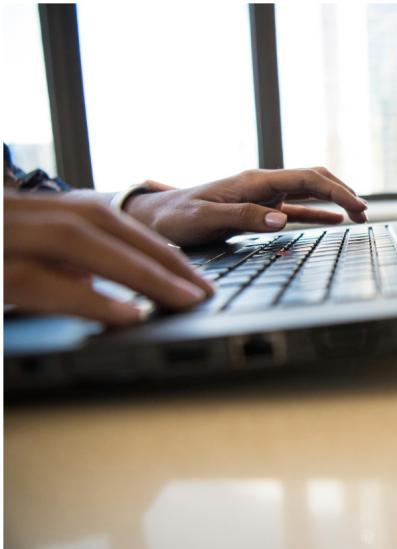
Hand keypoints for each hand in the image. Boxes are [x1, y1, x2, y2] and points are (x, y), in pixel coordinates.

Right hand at [4, 193, 214, 324]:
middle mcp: (7, 212)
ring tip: (183, 300)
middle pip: (96, 222)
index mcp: (20, 210)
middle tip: (202, 290)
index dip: (148, 245)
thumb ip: (49, 265)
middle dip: (156, 256)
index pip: (98, 218)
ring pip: (74, 240)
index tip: (190, 274)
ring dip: (136, 271)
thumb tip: (90, 280)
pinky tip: (130, 315)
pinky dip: (88, 298)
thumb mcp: (12, 259)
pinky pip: (35, 279)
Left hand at [124, 167, 368, 246]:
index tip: (357, 206)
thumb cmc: (175, 217)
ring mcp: (262, 196)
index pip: (306, 178)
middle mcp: (262, 184)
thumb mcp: (205, 218)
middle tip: (364, 212)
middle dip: (342, 191)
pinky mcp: (258, 209)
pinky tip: (334, 221)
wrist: (154, 217)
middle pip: (313, 178)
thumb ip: (243, 217)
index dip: (336, 191)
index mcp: (254, 181)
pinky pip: (296, 207)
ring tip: (358, 214)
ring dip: (334, 200)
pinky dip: (318, 212)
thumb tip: (281, 220)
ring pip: (309, 191)